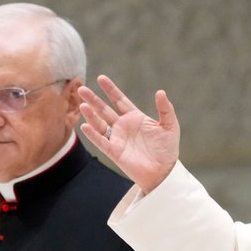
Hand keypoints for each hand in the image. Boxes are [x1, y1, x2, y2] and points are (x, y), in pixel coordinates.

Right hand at [79, 75, 179, 193]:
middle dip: (93, 99)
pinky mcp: (115, 152)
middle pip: (104, 110)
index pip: (119, 100)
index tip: (101, 78)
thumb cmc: (167, 149)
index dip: (110, 89)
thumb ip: (165, 109)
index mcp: (135, 117)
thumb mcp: (170, 125)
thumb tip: (160, 92)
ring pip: (100, 124)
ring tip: (82, 105)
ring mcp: (117, 139)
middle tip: (81, 89)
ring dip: (91, 115)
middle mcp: (123, 126)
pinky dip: (93, 134)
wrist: (164, 171)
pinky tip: (85, 126)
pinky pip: (101, 142)